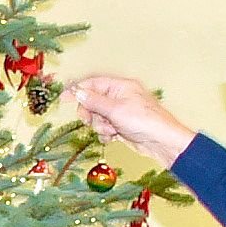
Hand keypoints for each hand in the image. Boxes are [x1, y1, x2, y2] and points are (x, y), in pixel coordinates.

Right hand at [65, 76, 195, 165]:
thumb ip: (93, 100)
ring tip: (111, 130)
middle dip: (90, 113)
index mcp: (120, 87)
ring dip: (100, 125)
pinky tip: (113, 136)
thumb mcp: (115, 109)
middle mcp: (120, 97)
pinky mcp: (122, 126)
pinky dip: (105, 133)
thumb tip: (77, 92)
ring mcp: (121, 112)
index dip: (77, 90)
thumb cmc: (145, 121)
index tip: (63, 98)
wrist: (162, 142)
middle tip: (90, 120)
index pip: (93, 83)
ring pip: (97, 117)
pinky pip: (104, 127)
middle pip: (92, 101)